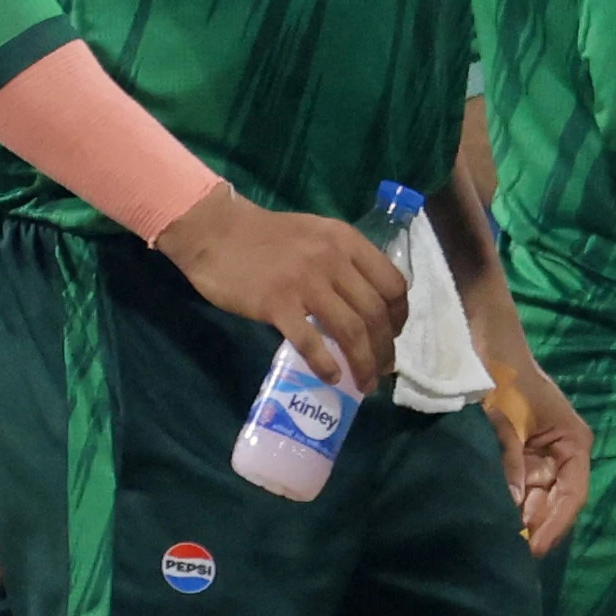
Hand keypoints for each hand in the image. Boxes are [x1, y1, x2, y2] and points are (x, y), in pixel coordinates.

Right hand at [150, 194, 403, 392]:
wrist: (216, 232)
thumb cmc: (265, 235)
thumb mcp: (315, 234)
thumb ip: (342, 259)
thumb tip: (363, 301)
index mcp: (345, 241)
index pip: (392, 283)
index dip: (399, 316)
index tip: (393, 335)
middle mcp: (332, 260)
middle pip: (375, 313)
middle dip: (384, 348)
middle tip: (381, 368)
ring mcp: (304, 283)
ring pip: (350, 331)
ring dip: (363, 363)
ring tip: (365, 383)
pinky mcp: (276, 304)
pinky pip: (310, 342)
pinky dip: (325, 364)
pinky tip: (331, 377)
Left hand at [489, 351, 590, 555]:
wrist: (482, 342)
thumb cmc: (503, 375)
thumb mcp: (506, 418)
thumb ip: (510, 460)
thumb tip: (511, 504)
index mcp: (573, 444)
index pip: (572, 495)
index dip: (554, 524)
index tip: (532, 548)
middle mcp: (561, 455)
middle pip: (552, 503)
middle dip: (533, 527)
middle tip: (508, 553)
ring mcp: (538, 457)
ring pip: (533, 500)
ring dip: (518, 519)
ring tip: (498, 544)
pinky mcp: (515, 455)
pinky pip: (514, 487)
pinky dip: (505, 503)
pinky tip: (491, 520)